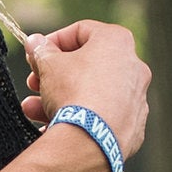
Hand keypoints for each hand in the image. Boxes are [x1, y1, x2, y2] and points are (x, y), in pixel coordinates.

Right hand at [19, 19, 149, 171]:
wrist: (91, 140)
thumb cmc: (73, 92)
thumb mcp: (48, 65)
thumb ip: (41, 51)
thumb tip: (35, 43)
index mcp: (117, 41)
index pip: (81, 31)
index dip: (53, 41)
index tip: (36, 54)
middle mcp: (134, 67)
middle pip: (87, 65)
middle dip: (55, 74)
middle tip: (35, 83)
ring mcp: (136, 99)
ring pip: (93, 93)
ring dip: (61, 98)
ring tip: (34, 109)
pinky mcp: (133, 127)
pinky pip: (103, 117)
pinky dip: (82, 120)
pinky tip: (56, 127)